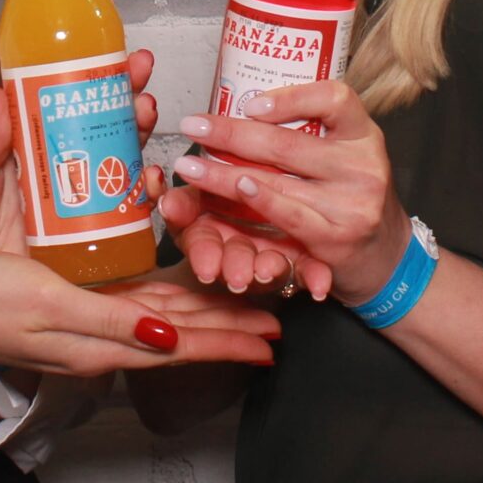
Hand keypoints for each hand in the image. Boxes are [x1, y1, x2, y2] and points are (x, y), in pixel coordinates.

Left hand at [0, 51, 165, 266]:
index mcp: (31, 156)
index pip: (74, 110)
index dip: (103, 84)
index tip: (128, 61)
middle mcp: (61, 180)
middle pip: (109, 135)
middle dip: (134, 108)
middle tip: (142, 93)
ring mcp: (78, 212)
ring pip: (124, 172)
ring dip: (144, 146)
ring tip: (145, 128)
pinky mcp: (90, 247)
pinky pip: (127, 221)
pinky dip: (145, 201)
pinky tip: (149, 186)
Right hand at [0, 252, 279, 382]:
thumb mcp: (47, 304)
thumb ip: (110, 319)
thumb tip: (168, 333)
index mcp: (103, 336)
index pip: (183, 341)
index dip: (230, 337)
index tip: (272, 335)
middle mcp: (103, 332)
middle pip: (182, 328)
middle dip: (230, 321)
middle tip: (276, 315)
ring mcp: (88, 318)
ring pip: (163, 312)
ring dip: (205, 308)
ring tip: (244, 300)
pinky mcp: (71, 300)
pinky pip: (133, 297)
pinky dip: (166, 292)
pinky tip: (178, 283)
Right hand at [158, 182, 333, 300]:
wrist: (279, 198)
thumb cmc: (228, 198)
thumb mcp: (198, 199)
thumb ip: (182, 203)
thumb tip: (162, 195)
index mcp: (209, 232)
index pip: (200, 245)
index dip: (203, 256)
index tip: (208, 267)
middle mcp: (238, 249)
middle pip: (235, 260)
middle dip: (237, 268)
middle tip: (239, 277)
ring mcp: (270, 254)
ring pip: (269, 265)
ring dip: (269, 269)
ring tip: (273, 270)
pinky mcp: (303, 258)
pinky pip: (309, 270)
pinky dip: (314, 277)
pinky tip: (320, 287)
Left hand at [173, 81, 411, 301]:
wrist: (387, 256)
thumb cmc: (353, 195)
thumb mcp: (346, 154)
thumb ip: (310, 134)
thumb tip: (243, 110)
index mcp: (363, 134)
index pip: (334, 99)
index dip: (290, 98)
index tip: (249, 103)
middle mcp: (362, 165)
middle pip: (288, 143)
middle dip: (231, 134)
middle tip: (193, 126)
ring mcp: (352, 203)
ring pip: (277, 180)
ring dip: (224, 173)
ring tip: (190, 167)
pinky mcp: (336, 237)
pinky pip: (288, 214)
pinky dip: (257, 200)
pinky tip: (232, 189)